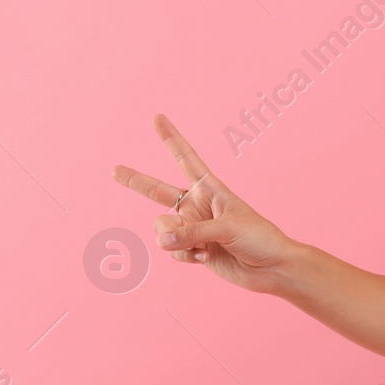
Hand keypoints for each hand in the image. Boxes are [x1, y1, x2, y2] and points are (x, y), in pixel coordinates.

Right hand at [111, 114, 297, 292]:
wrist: (271, 268)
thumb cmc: (259, 238)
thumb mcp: (227, 228)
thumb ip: (191, 233)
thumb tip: (161, 242)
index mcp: (210, 189)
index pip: (186, 159)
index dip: (171, 138)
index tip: (157, 117)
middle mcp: (197, 205)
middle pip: (158, 191)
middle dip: (135, 181)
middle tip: (113, 169)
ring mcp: (193, 228)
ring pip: (162, 229)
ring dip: (178, 240)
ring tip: (205, 246)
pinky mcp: (192, 249)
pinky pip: (172, 250)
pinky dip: (185, 256)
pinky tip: (207, 258)